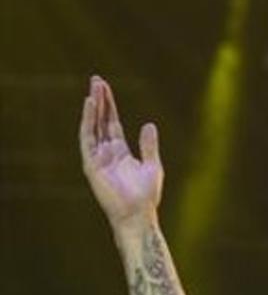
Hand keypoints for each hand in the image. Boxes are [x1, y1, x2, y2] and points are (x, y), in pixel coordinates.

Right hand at [79, 75, 163, 230]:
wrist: (138, 215)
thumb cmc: (146, 196)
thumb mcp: (152, 166)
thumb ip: (149, 145)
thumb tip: (149, 124)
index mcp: (121, 152)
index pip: (112, 123)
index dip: (109, 106)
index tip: (105, 88)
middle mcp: (107, 152)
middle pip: (100, 121)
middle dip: (99, 101)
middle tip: (96, 80)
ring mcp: (97, 157)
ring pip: (93, 126)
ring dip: (93, 107)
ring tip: (94, 88)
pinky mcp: (91, 164)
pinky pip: (87, 138)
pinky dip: (87, 121)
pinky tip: (90, 105)